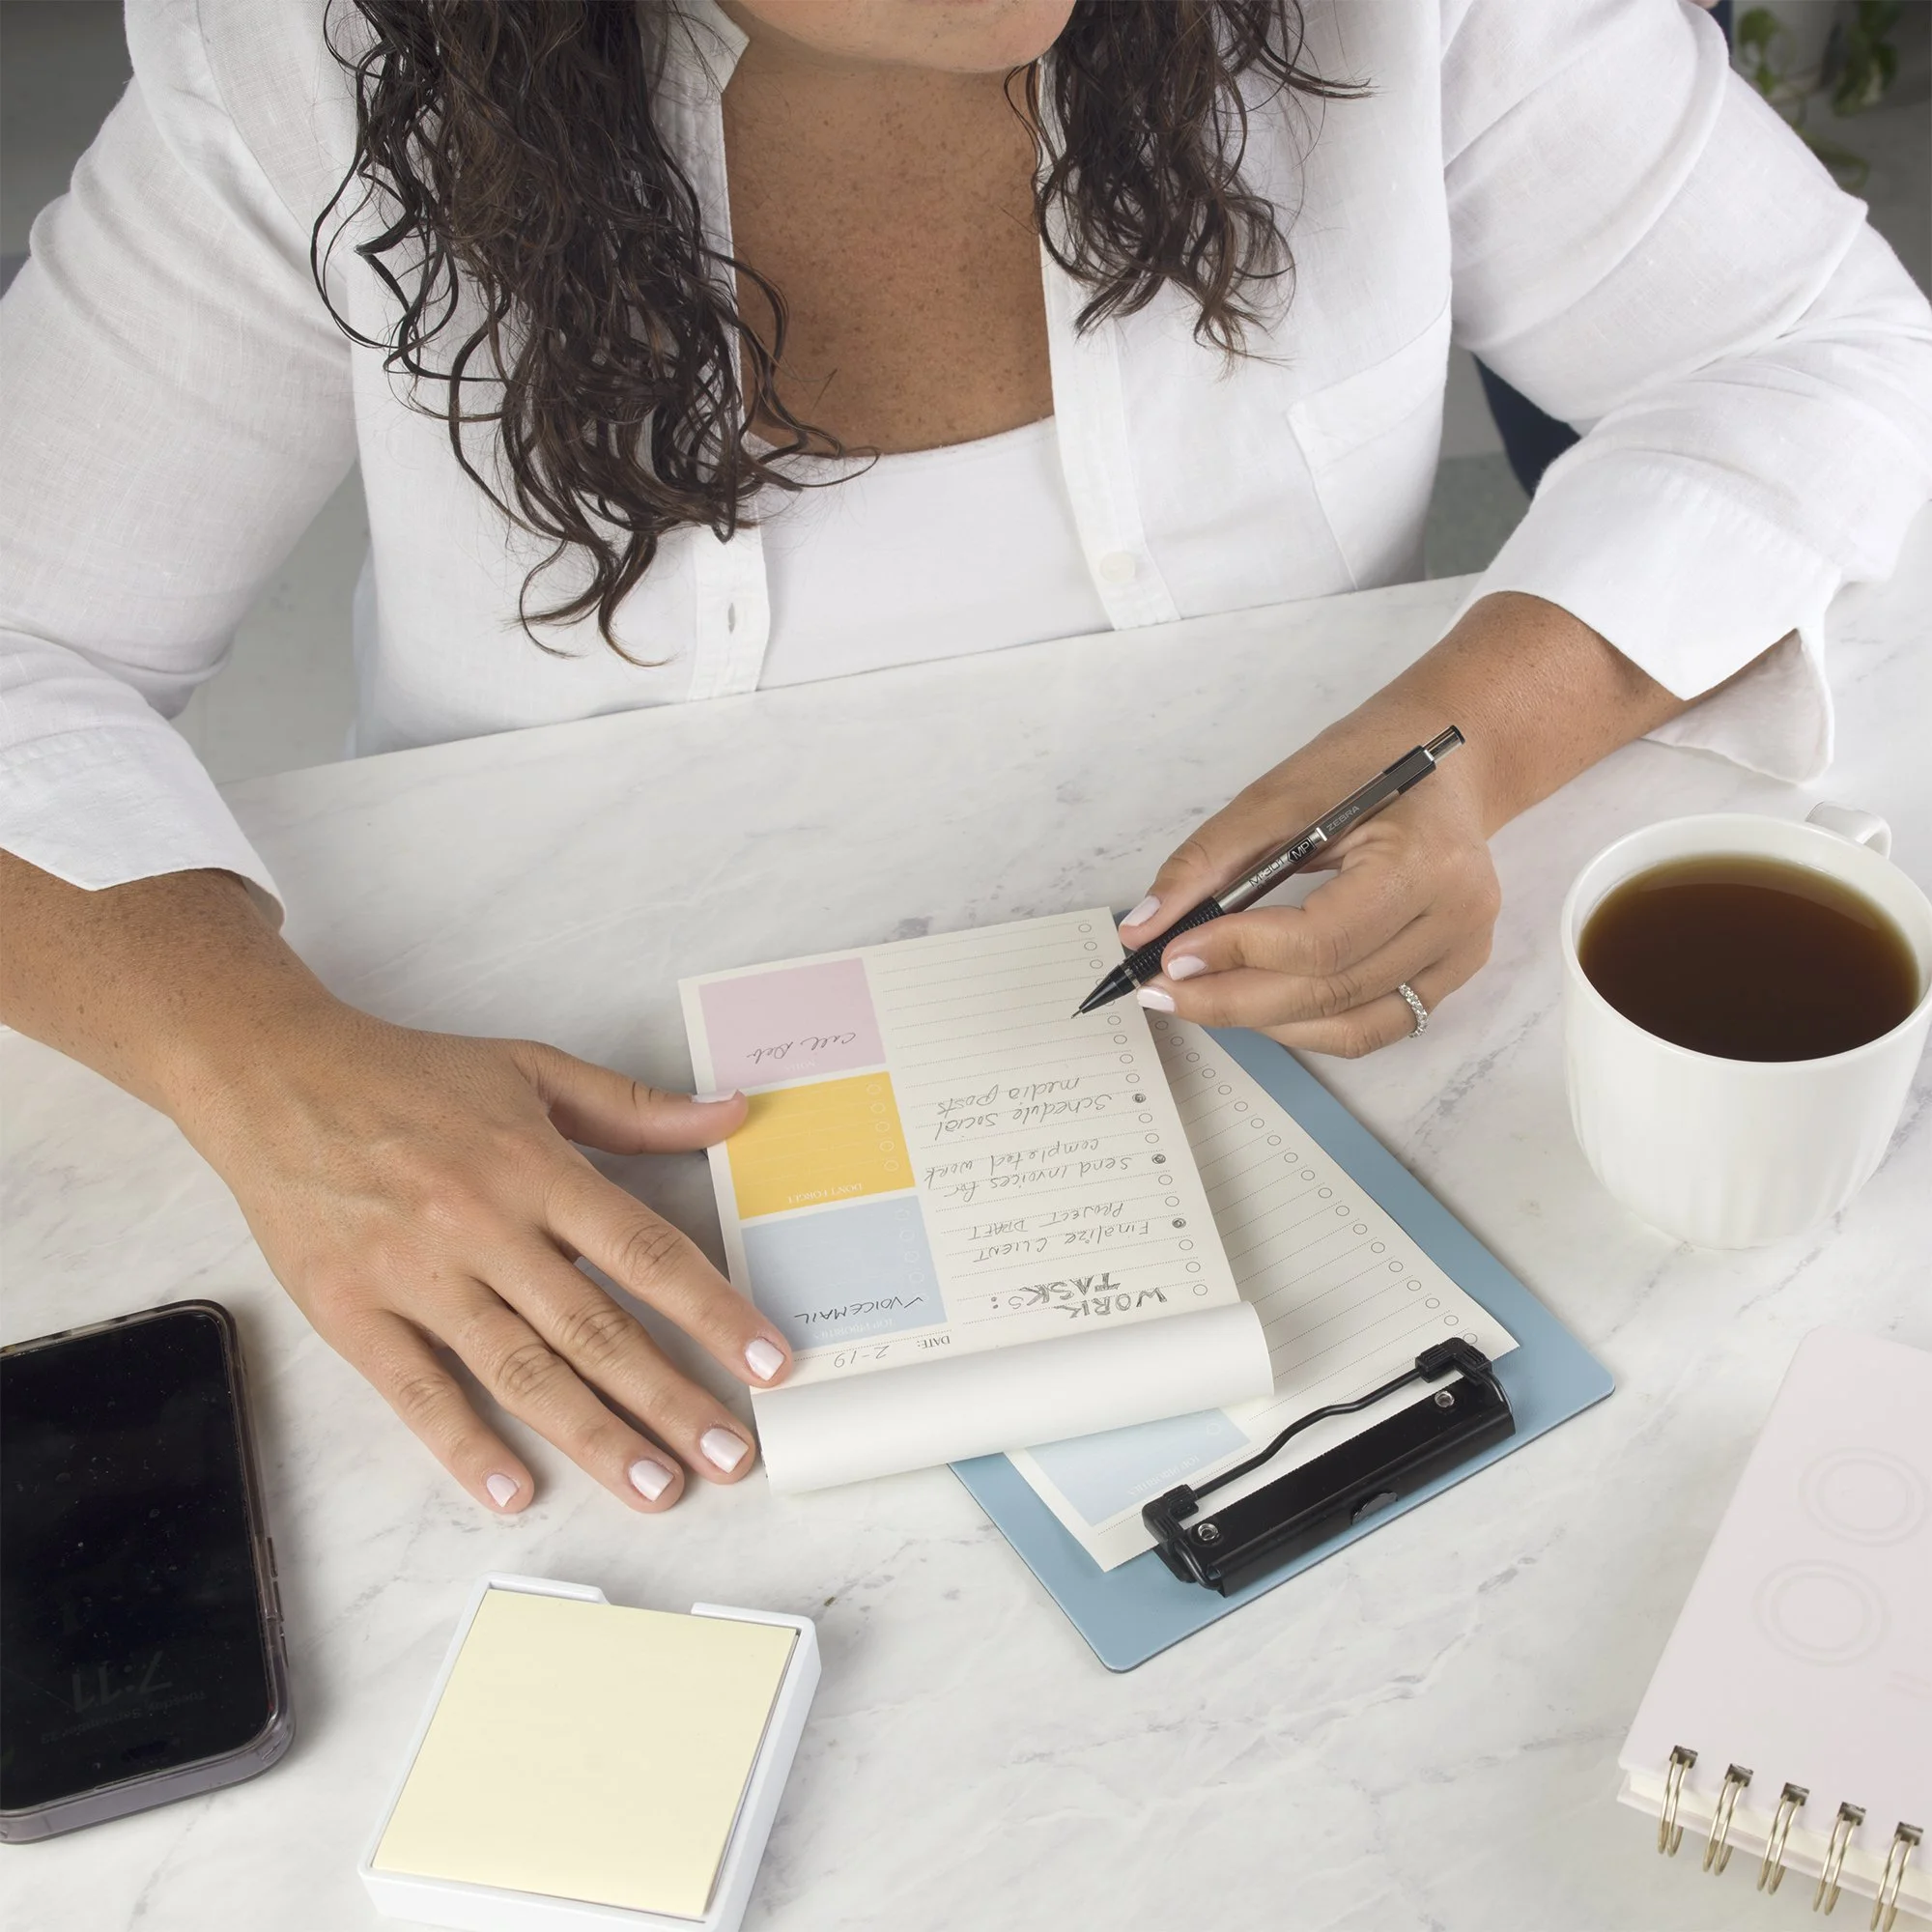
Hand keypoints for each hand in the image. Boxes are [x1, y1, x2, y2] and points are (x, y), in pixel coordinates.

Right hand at [175, 1000, 790, 1514]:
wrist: (277, 1077)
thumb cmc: (412, 1077)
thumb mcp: (533, 1070)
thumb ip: (635, 1107)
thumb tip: (731, 1113)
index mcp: (536, 1168)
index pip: (645, 1253)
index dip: (714, 1312)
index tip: (769, 1362)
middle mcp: (484, 1226)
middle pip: (595, 1329)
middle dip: (671, 1399)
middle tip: (732, 1455)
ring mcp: (417, 1275)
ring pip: (519, 1371)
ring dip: (593, 1436)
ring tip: (657, 1486)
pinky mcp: (352, 1311)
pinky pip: (415, 1390)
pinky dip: (463, 1447)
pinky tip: (513, 1493)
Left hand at [1119, 727, 1501, 1056]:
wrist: (1447, 759)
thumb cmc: (1365, 764)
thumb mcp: (1278, 795)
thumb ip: (1207, 862)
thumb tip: (1143, 928)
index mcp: (1423, 860)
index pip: (1321, 939)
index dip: (1237, 954)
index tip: (1170, 955)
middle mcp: (1456, 916)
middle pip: (1331, 992)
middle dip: (1233, 1000)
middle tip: (1165, 990)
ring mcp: (1461, 952)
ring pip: (1351, 1027)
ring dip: (1265, 1022)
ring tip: (1202, 997)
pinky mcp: (1451, 972)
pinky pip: (1373, 1027)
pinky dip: (1307, 1025)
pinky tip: (1257, 1003)